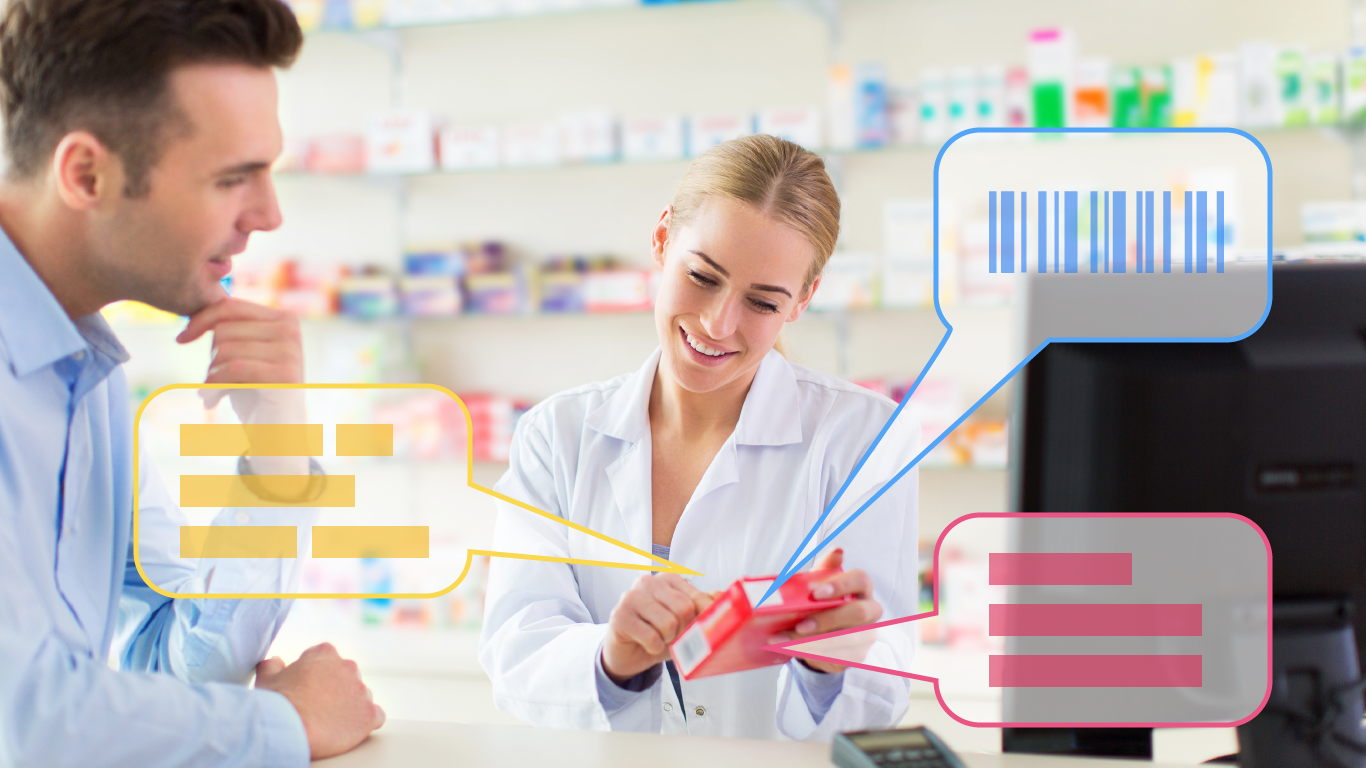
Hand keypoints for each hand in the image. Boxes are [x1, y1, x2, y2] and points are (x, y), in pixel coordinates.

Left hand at [178, 298, 306, 475]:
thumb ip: (231, 329)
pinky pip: (234, 369)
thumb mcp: (243, 355)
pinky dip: (216, 386)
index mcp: (284, 319)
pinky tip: (213, 400)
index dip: (201, 320)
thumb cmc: (256, 394)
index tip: (182, 338)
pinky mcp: (286, 375)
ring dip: (211, 375)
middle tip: (212, 381)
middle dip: (210, 357)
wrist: (277, 435)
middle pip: (225, 330)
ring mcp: (292, 352)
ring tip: (214, 392)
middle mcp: (292, 331)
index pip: (231, 307)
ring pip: (226, 350)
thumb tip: (198, 303)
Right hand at [255, 643, 384, 759]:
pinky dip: (366, 722)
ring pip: (361, 697)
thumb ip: (273, 665)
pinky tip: (351, 729)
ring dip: (351, 707)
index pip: (328, 659)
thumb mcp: (267, 678)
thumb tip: (276, 661)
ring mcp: (362, 690)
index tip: (309, 688)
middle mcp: (348, 667)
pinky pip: (375, 716)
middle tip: (320, 707)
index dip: (318, 675)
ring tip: (331, 721)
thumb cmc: (277, 703)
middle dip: (336, 691)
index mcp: (325, 653)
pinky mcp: (369, 713)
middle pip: (347, 678)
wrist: (289, 728)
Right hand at [602, 573, 711, 682]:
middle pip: (684, 609)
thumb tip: (721, 596)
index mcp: (668, 579)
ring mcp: (631, 597)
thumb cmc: (659, 633)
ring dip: (668, 640)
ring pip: (668, 623)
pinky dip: (654, 648)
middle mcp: (648, 582)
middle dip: (683, 630)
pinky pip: (650, 637)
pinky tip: (648, 645)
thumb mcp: (686, 621)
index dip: (703, 619)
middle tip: (674, 636)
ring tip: (660, 638)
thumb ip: (704, 606)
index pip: (697, 598)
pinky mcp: (619, 616)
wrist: (629, 653)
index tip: (700, 630)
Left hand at [773, 548, 881, 672]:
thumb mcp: (820, 584)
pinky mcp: (858, 655)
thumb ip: (827, 569)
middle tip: (800, 624)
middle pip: (858, 613)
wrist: (823, 636)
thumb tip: (838, 551)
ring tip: (784, 639)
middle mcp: (870, 610)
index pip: (860, 580)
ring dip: (812, 641)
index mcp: (862, 588)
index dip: (840, 585)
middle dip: (827, 619)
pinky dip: (812, 653)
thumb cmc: (823, 604)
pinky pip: (837, 656)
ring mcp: (866, 634)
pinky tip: (792, 649)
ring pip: (845, 639)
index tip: (816, 593)